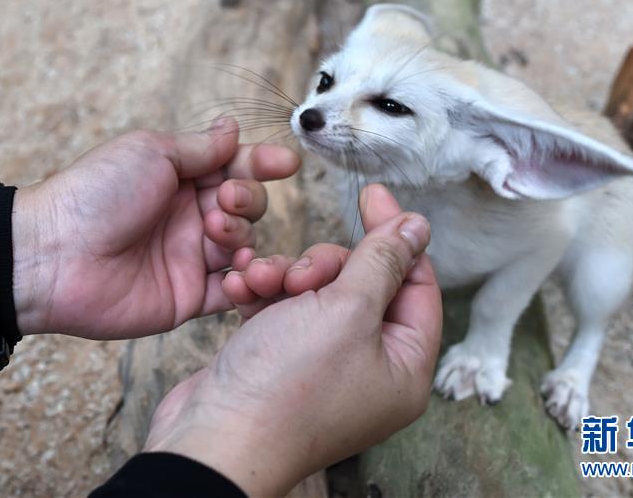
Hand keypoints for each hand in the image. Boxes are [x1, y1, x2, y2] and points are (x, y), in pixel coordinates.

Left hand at [11, 118, 299, 338]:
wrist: (55, 254)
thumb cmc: (97, 193)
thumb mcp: (151, 153)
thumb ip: (201, 148)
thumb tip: (233, 128)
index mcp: (179, 178)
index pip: (234, 167)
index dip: (262, 163)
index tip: (287, 163)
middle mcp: (189, 217)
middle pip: (246, 205)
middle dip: (246, 198)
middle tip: (221, 201)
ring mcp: (190, 258)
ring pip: (244, 244)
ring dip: (243, 234)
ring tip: (217, 233)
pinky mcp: (188, 297)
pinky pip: (232, 291)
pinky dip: (245, 280)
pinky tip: (237, 269)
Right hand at [144, 185, 441, 495]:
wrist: (213, 438)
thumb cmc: (288, 383)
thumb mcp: (347, 310)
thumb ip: (383, 261)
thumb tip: (419, 226)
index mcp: (404, 366)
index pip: (417, 284)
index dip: (395, 236)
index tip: (371, 195)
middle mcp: (369, 369)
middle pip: (363, 285)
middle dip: (327, 266)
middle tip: (303, 276)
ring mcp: (323, 366)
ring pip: (318, 293)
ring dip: (287, 276)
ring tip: (260, 281)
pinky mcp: (282, 361)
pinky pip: (284, 311)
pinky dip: (264, 295)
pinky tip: (240, 287)